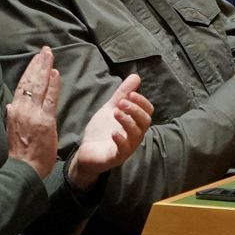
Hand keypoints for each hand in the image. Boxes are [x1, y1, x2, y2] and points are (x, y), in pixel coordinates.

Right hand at [6, 47, 60, 178]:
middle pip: (30, 82)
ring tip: (49, 55)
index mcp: (14, 112)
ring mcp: (33, 115)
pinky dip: (52, 85)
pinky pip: (50, 99)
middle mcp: (22, 110)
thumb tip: (10, 104)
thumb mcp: (12, 132)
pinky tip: (56, 73)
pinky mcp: (45, 121)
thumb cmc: (20, 154)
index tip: (36, 58)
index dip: (30, 71)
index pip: (22, 86)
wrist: (23, 170)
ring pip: (39, 86)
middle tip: (45, 50)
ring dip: (45, 69)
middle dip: (38, 64)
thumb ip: (12, 116)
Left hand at [67, 74, 153, 190]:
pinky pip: (124, 150)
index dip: (142, 102)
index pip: (148, 112)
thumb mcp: (111, 108)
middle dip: (135, 110)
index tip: (131, 93)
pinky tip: (113, 132)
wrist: (86, 152)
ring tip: (115, 112)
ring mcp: (127, 148)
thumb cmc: (101, 131)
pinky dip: (120, 140)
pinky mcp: (116, 158)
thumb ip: (122, 94)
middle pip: (145, 122)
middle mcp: (135, 136)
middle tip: (121, 102)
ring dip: (127, 121)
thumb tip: (136, 76)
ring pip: (136, 135)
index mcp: (135, 123)